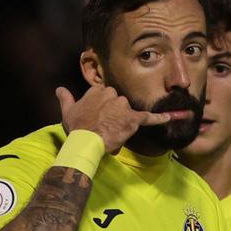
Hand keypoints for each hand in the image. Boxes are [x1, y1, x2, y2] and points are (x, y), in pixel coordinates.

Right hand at [56, 85, 175, 153]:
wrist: (85, 141)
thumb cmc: (76, 128)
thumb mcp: (67, 111)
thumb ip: (65, 98)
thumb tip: (59, 89)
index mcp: (97, 91)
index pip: (105, 96)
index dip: (103, 108)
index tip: (98, 117)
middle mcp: (112, 95)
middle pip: (118, 102)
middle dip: (115, 113)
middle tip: (106, 127)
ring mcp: (123, 106)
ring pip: (128, 110)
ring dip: (124, 120)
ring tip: (114, 133)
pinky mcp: (133, 119)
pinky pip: (149, 117)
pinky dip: (161, 118)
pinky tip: (171, 117)